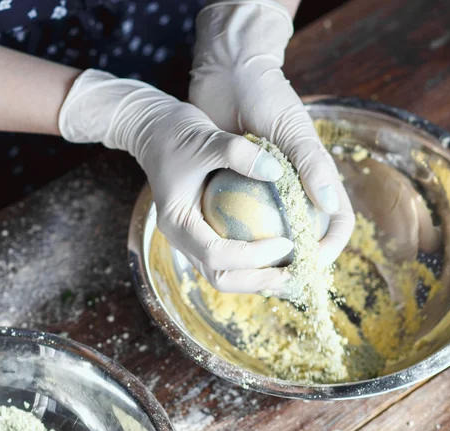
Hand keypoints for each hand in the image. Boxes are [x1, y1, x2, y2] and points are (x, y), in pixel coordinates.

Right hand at [59, 69, 293, 292]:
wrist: (153, 130)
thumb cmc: (176, 133)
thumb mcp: (207, 137)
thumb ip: (240, 153)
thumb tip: (278, 172)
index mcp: (177, 222)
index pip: (216, 254)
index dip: (253, 256)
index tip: (286, 243)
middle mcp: (182, 238)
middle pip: (220, 276)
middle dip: (258, 281)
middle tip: (295, 274)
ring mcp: (191, 239)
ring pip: (224, 274)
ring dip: (258, 278)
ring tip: (293, 271)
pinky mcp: (202, 233)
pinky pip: (228, 259)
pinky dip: (253, 263)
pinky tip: (281, 253)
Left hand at [190, 0, 354, 264]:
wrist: (229, 74)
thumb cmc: (266, 95)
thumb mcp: (291, 128)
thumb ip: (312, 163)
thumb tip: (330, 208)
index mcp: (315, 176)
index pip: (336, 221)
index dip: (330, 247)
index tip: (312, 264)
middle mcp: (293, 188)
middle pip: (304, 235)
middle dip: (297, 261)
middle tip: (278, 279)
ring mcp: (265, 189)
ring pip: (270, 233)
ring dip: (264, 255)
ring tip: (249, 271)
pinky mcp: (237, 185)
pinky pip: (239, 218)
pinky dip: (236, 235)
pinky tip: (222, 248)